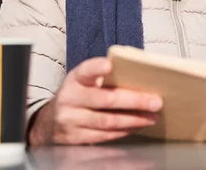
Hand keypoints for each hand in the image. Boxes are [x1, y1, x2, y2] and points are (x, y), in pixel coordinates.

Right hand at [28, 57, 162, 145]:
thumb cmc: (77, 95)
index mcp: (75, 79)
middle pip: (105, 99)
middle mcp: (70, 98)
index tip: (109, 66)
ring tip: (152, 117)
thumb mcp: (84, 82)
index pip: (85, 71)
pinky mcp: (74, 138)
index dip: (96, 68)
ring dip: (134, 120)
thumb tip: (139, 76)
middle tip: (155, 101)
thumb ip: (104, 78)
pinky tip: (136, 126)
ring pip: (107, 121)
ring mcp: (70, 120)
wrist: (49, 121)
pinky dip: (123, 131)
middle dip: (134, 101)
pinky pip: (103, 136)